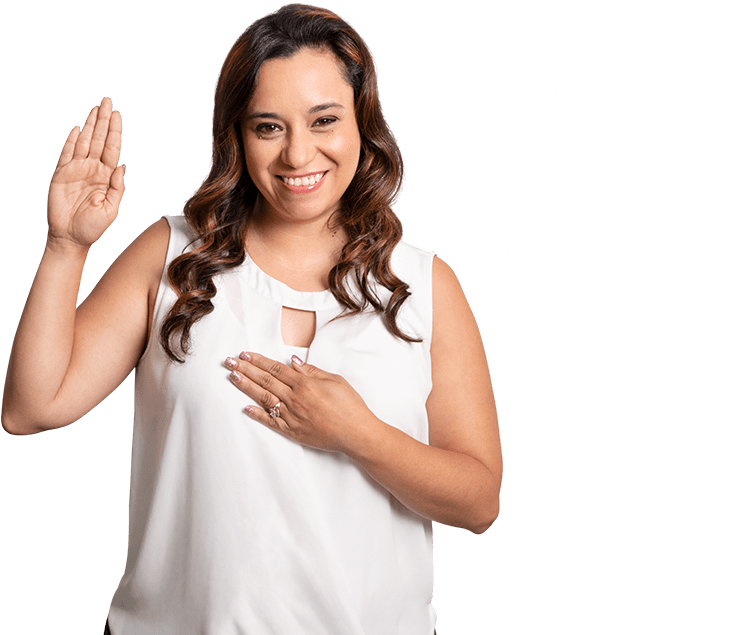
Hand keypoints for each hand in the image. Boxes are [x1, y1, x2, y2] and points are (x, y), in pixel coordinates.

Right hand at [47, 97, 124, 249]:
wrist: (71, 238)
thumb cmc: (93, 227)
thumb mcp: (112, 209)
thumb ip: (117, 188)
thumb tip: (122, 166)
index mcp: (107, 177)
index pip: (113, 149)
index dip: (115, 131)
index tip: (118, 115)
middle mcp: (93, 169)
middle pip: (99, 139)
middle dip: (104, 120)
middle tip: (107, 100)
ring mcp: (77, 170)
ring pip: (84, 142)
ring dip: (90, 125)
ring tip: (96, 108)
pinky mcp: (61, 175)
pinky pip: (66, 154)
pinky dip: (72, 141)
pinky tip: (77, 128)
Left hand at [224, 351, 374, 452]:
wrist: (356, 433)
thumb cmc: (350, 406)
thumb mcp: (335, 380)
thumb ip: (312, 371)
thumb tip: (293, 361)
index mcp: (305, 384)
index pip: (276, 368)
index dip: (258, 360)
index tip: (244, 354)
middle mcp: (295, 399)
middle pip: (265, 380)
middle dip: (246, 369)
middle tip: (229, 362)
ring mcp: (292, 416)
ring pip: (264, 398)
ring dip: (246, 387)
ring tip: (232, 377)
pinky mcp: (293, 431)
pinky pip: (271, 422)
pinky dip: (257, 415)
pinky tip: (245, 408)